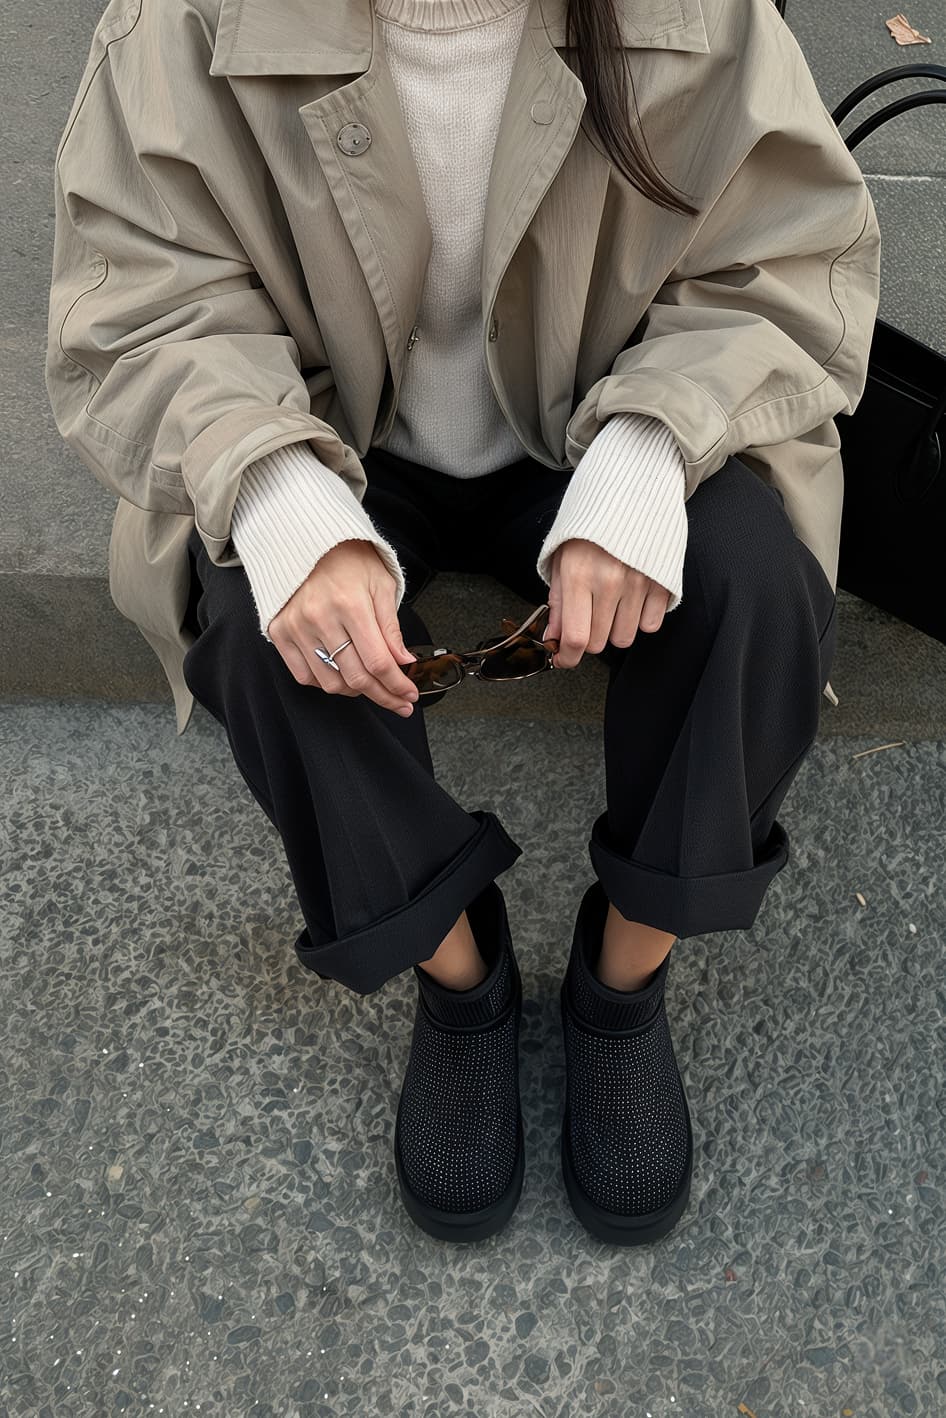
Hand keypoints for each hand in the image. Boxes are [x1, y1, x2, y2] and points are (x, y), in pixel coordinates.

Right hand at [267, 540, 419, 716]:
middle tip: (398, 700)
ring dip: (356, 691)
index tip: (409, 695)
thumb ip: (391, 629)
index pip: (378, 662)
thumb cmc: (348, 559)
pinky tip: (341, 673)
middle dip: (383, 695)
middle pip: (356, 678)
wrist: (309, 541)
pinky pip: (304, 676)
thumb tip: (404, 663)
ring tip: (370, 683)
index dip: (397, 686)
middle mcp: (320, 619)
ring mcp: (296, 628)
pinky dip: (326, 682)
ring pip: (330, 683)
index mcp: (350, 605)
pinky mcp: (280, 633)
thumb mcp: (381, 585)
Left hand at [545, 538, 670, 669]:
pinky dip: (641, 618)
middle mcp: (609, 582)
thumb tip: (555, 639)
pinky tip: (633, 599)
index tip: (564, 660)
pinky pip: (650, 625)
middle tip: (588, 615)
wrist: (632, 489)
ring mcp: (639, 583)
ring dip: (615, 628)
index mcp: (578, 575)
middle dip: (589, 637)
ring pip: (624, 638)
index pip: (575, 637)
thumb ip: (558, 602)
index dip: (567, 658)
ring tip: (611, 603)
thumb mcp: (563, 558)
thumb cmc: (591, 525)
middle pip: (599, 642)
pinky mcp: (663, 581)